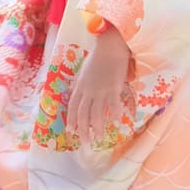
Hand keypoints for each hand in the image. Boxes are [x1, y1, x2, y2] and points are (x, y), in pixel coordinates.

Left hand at [68, 29, 132, 146]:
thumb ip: (81, 84)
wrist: (110, 47)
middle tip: (85, 141)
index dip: (71, 120)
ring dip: (97, 128)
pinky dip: (115, 115)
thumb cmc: (98, 57)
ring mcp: (101, 91)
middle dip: (83, 130)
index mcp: (79, 86)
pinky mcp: (114, 88)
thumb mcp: (84, 71)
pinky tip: (117, 123)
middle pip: (83, 114)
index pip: (72, 107)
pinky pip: (114, 106)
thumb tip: (78, 93)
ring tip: (99, 138)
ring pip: (96, 114)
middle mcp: (88, 91)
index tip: (71, 131)